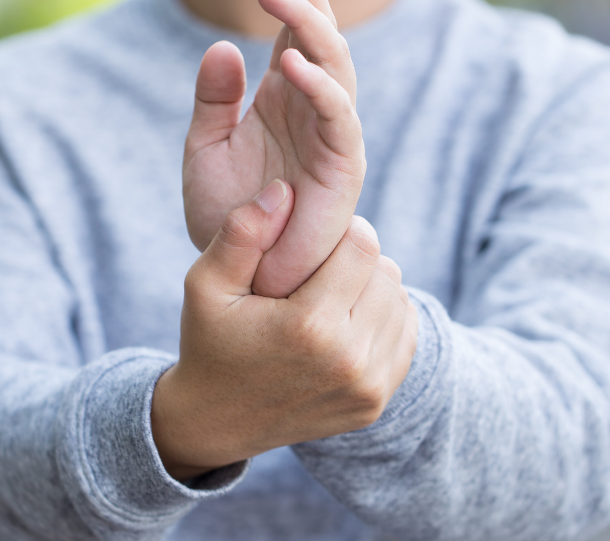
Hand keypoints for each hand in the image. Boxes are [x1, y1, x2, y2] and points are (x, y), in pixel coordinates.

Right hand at [153, 180, 417, 480]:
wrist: (215, 422)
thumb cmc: (209, 343)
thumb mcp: (205, 285)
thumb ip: (241, 232)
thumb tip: (284, 188)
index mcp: (309, 326)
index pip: (362, 245)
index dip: (341, 230)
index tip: (314, 238)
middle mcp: (348, 360)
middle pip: (386, 271)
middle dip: (356, 259)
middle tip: (319, 269)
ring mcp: (368, 387)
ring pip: (399, 300)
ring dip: (370, 288)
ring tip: (329, 294)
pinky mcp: (376, 403)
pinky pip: (404, 334)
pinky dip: (381, 319)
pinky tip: (343, 320)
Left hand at [183, 0, 364, 297]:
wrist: (243, 277)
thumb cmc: (227, 216)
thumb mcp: (206, 149)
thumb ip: (214, 100)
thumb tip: (223, 46)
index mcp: (284, 97)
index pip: (295, 27)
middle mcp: (313, 108)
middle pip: (320, 33)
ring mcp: (332, 134)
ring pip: (334, 65)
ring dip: (309, 25)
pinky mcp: (343, 166)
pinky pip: (339, 116)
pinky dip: (318, 86)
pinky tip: (290, 58)